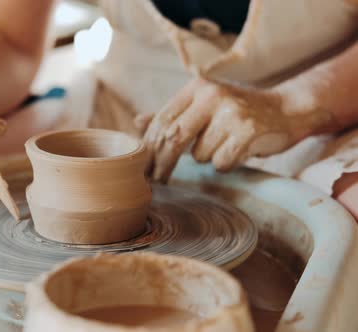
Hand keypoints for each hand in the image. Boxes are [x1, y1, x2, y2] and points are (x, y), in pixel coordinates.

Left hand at [142, 78, 333, 181]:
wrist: (288, 109)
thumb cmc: (239, 111)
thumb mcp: (204, 107)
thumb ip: (173, 115)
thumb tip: (137, 122)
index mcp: (197, 87)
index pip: (163, 120)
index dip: (149, 146)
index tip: (142, 167)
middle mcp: (212, 95)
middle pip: (174, 137)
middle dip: (162, 163)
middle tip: (156, 180)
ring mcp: (231, 112)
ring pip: (199, 154)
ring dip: (207, 158)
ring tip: (224, 145)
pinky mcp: (248, 131)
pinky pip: (221, 162)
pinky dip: (225, 164)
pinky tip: (237, 151)